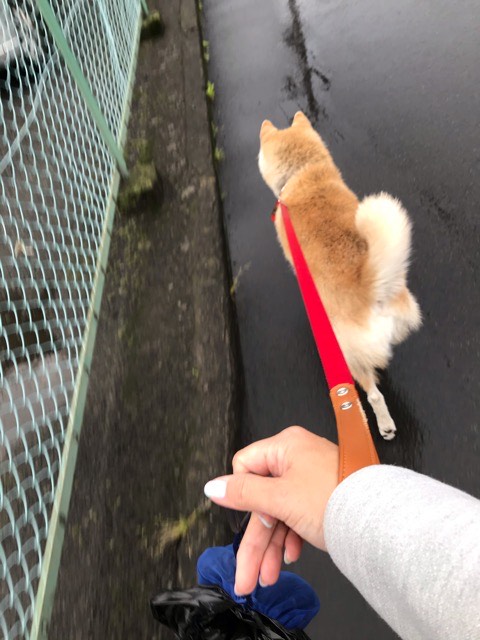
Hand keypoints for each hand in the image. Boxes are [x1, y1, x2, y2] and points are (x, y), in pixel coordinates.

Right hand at [204, 426, 338, 594]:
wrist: (379, 521)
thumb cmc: (335, 499)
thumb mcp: (280, 498)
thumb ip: (244, 493)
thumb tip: (213, 486)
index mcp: (285, 447)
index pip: (245, 466)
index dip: (244, 494)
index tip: (249, 520)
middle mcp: (297, 458)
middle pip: (261, 498)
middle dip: (255, 539)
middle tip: (246, 571)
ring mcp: (310, 478)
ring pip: (278, 512)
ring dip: (270, 546)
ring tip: (266, 576)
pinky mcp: (321, 497)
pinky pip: (295, 515)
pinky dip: (290, 537)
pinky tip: (291, 556)